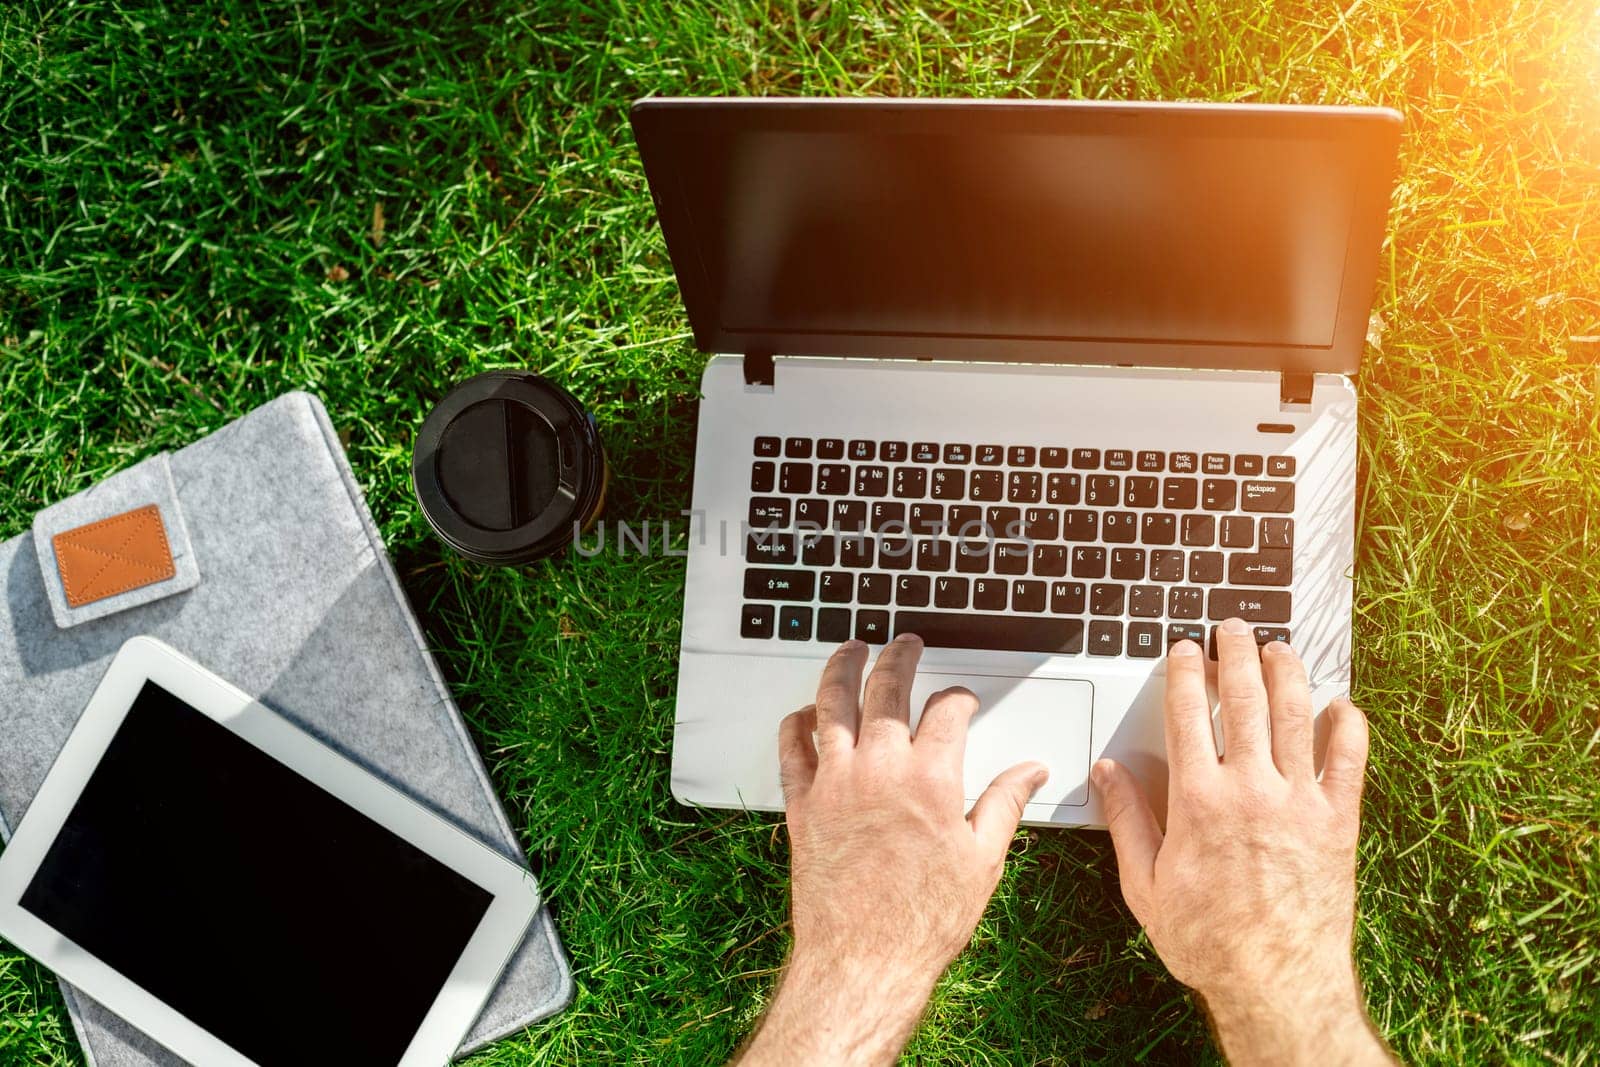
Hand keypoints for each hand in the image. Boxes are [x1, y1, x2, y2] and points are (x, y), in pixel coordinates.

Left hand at [735, 635, 1046, 1065]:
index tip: (962, 700)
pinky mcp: (802, 805)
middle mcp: (879, 769)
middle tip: (905, 643)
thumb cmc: (923, 920)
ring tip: (851, 650)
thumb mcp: (983, 861)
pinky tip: (806, 713)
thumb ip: (1006, 803)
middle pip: (886, 689)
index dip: (958, 697)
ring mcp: (835, 783)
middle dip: (899, 657)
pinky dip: (798, 723)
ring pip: (832, 704)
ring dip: (842, 669)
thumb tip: (1032, 771)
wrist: (864, 960)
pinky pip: (792, 748)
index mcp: (931, 778)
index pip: (946, 711)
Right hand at [1092, 618, 1392, 1065]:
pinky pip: (1348, 759)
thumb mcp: (1145, 885)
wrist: (1276, 985)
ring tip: (1278, 648)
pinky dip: (1347, 726)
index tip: (1184, 650)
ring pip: (1295, 715)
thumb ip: (1126, 821)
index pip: (1187, 714)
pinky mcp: (1338, 822)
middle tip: (1233, 628)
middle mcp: (1250, 789)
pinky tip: (1341, 705)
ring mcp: (1299, 802)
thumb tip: (1107, 773)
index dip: (1184, 673)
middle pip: (1243, 699)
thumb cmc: (1208, 941)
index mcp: (1197, 800)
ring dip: (1286, 672)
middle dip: (1235, 654)